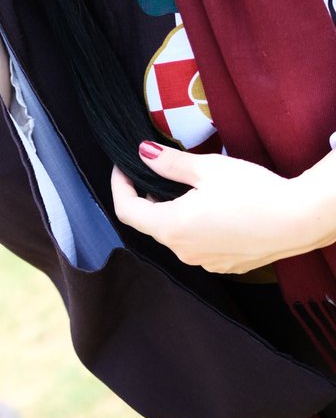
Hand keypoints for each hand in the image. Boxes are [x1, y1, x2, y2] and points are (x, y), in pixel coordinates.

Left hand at [111, 142, 324, 274]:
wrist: (298, 219)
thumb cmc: (252, 191)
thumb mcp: (206, 168)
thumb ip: (169, 163)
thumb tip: (143, 153)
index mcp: (172, 227)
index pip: (127, 211)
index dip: (120, 186)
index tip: (124, 166)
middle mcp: (184, 252)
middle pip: (150, 224)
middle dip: (146, 196)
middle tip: (154, 169)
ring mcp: (206, 262)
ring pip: (175, 235)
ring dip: (170, 211)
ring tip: (184, 186)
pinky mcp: (226, 264)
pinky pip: (197, 244)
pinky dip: (193, 225)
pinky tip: (210, 206)